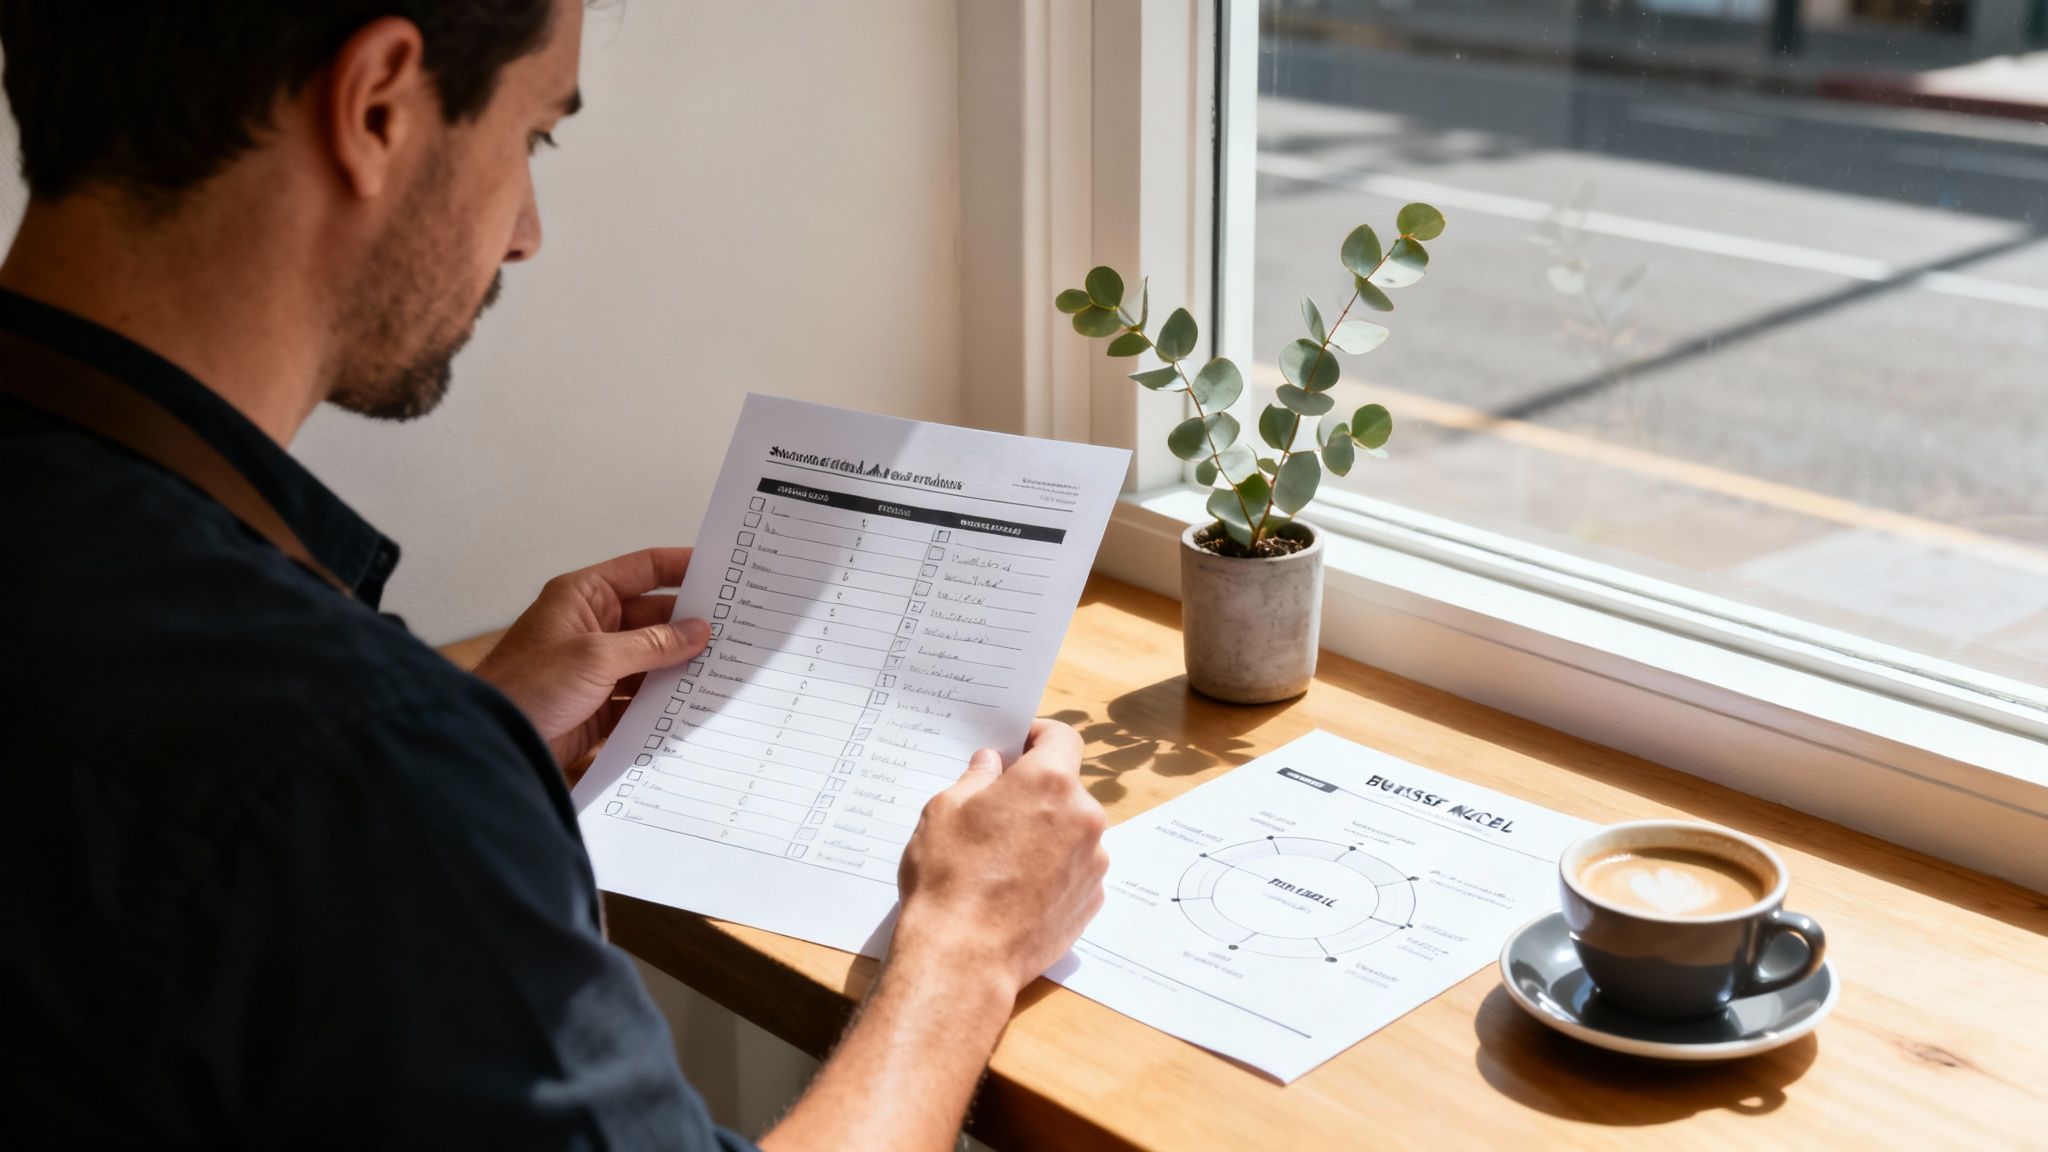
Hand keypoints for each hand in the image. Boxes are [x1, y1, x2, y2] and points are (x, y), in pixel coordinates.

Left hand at [473, 548, 709, 767]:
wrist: (494, 741)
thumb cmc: (527, 686)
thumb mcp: (596, 657)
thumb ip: (652, 644)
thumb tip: (698, 631)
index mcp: (584, 597)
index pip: (643, 570)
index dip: (682, 566)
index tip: (722, 569)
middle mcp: (592, 627)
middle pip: (654, 618)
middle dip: (690, 625)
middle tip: (736, 629)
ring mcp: (597, 667)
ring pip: (652, 660)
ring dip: (680, 667)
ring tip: (725, 668)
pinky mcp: (598, 705)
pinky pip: (641, 698)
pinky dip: (664, 703)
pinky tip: (694, 706)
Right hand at [891, 719, 1107, 999]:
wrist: (965, 958)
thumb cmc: (949, 878)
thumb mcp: (944, 812)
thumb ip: (975, 778)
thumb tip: (991, 764)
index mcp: (1049, 783)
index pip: (1063, 737)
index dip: (1040, 735)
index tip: (1020, 743)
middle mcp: (1084, 817)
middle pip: (1067, 787)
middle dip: (1036, 792)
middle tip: (997, 810)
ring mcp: (1093, 861)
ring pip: (1073, 830)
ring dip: (1047, 832)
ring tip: (1003, 858)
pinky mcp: (1092, 899)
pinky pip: (1075, 868)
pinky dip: (1054, 869)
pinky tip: (1018, 889)